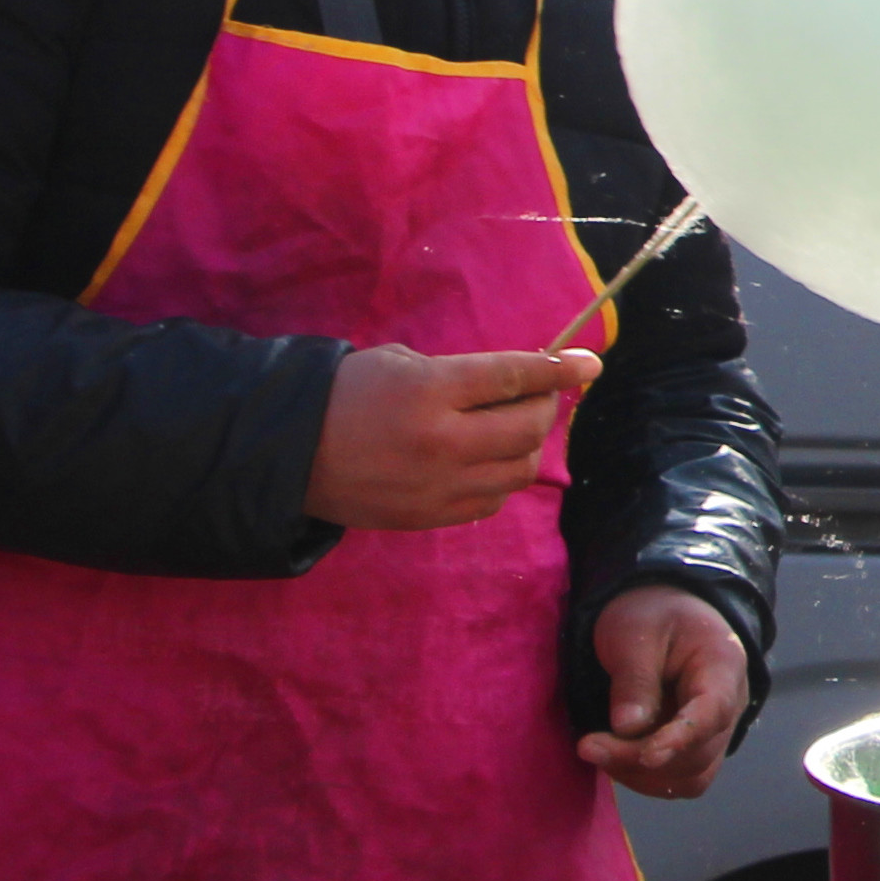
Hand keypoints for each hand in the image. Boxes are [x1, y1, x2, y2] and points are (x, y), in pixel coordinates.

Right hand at [306, 343, 597, 530]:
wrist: (288, 454)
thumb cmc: (344, 395)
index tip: (591, 364)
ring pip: (520, 469)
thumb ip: (462, 373)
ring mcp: (440, 486)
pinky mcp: (432, 517)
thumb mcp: (401, 363)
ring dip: (527, 445)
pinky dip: (501, 478)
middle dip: (545, 406)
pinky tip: (483, 461)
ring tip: (508, 429)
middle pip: (529, 427)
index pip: (513, 376)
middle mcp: (442, 442)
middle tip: (537, 395)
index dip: (558, 369)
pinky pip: (493, 500)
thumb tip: (519, 383)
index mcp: (430, 391)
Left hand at [580, 587, 746, 799]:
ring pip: (691, 777)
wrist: (665, 616)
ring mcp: (717, 732)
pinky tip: (614, 758)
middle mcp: (731, 705)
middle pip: (698, 753)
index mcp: (722, 665)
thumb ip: (634, 679)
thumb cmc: (652, 615)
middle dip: (640, 758)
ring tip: (598, 750)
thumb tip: (628, 729)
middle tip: (588, 745)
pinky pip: (679, 781)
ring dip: (642, 776)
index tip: (647, 756)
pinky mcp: (697, 749)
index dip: (682, 738)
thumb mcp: (634, 633)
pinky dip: (646, 779)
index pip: (713, 711)